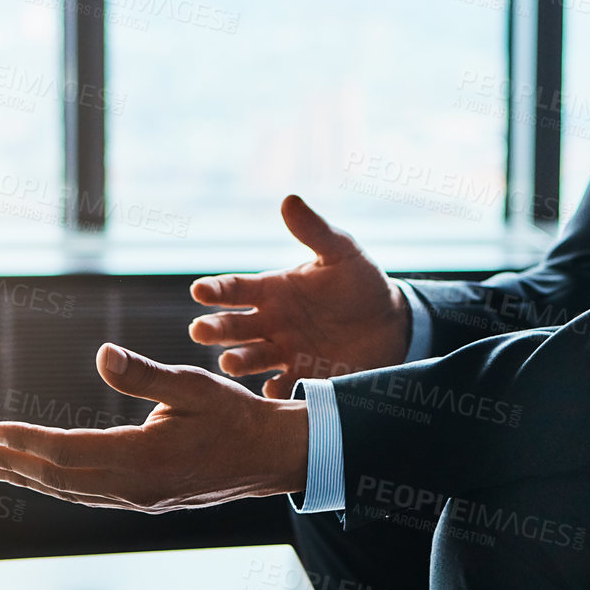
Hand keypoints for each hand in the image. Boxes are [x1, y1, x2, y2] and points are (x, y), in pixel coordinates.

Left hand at [0, 344, 307, 510]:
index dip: (25, 443)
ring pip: (72, 492)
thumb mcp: (192, 385)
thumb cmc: (236, 415)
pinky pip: (90, 494)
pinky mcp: (146, 499)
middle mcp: (134, 488)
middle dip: (15, 463)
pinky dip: (60, 484)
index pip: (66, 454)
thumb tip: (102, 354)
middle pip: (59, 479)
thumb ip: (143, 374)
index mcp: (142, 459)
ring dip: (32, 477)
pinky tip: (48, 475)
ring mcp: (140, 499)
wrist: (271, 456)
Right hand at [189, 195, 411, 397]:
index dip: (214, 290)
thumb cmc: (359, 281)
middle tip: (201, 331)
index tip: (199, 291)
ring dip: (237, 361)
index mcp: (271, 290)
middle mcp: (269, 322)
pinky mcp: (302, 375)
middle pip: (232, 327)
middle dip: (214, 329)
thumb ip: (314, 231)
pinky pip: (282, 385)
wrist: (390, 321)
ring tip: (230, 363)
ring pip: (250, 358)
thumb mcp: (341, 252)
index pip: (233, 289)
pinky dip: (275, 389)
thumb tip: (290, 200)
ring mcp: (283, 352)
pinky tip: (273, 388)